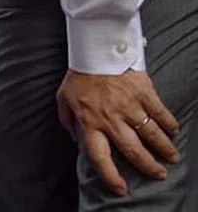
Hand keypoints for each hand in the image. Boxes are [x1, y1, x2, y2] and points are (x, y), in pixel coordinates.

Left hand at [57, 69, 179, 195]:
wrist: (95, 49)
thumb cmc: (79, 74)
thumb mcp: (64, 97)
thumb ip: (66, 119)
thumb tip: (75, 137)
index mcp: (90, 121)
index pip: (99, 156)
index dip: (110, 175)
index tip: (121, 187)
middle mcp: (111, 118)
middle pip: (133, 150)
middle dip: (148, 166)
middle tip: (158, 173)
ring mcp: (129, 106)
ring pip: (151, 135)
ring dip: (164, 149)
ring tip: (171, 156)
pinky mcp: (144, 93)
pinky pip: (161, 114)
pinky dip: (169, 125)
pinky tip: (173, 131)